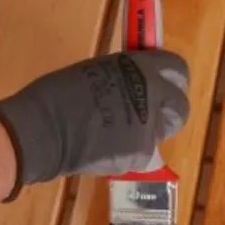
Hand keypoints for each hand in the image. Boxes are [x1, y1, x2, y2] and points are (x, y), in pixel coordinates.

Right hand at [0, 50, 189, 200]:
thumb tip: (134, 83)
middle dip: (169, 111)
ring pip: (161, 133)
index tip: (166, 84)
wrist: (44, 131)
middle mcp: (152, 96)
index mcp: (141, 68)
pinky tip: (109, 149)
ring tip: (120, 134)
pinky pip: (144, 154)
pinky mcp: (141, 155)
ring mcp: (149, 128)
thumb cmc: (58, 94)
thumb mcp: (97, 71)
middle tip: (152, 114)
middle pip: (179, 106)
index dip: (173, 78)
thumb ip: (124, 77)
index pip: (176, 69)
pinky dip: (131, 153)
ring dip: (148, 133)